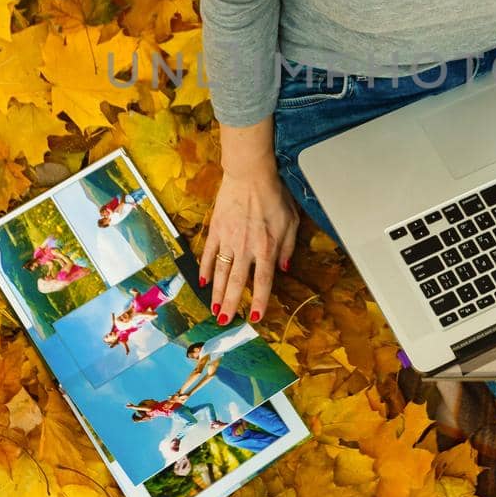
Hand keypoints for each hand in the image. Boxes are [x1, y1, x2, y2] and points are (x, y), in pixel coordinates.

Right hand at [200, 163, 298, 324]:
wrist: (250, 175)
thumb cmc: (274, 196)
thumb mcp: (291, 222)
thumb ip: (288, 248)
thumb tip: (284, 270)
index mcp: (266, 248)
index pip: (263, 282)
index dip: (260, 302)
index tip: (254, 318)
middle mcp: (246, 249)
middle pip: (238, 283)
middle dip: (231, 305)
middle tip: (225, 322)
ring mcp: (228, 240)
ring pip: (221, 273)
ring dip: (217, 294)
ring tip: (214, 310)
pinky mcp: (216, 230)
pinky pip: (209, 254)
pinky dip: (206, 270)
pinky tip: (204, 283)